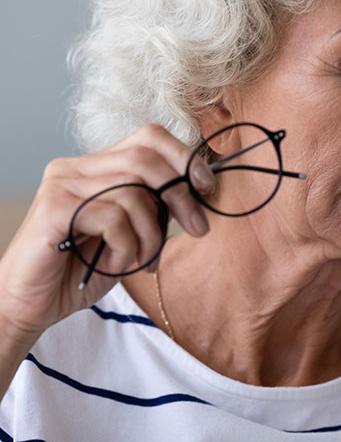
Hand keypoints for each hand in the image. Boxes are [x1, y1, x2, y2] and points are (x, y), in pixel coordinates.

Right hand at [0, 124, 213, 339]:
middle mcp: (77, 168)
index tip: (207, 186)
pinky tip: (116, 263)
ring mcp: (63, 185)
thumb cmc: (84, 267)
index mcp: (96, 167)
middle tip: (198, 228)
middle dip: (181, 196)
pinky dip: (128, 246)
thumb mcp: (132, 232)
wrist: (33, 304)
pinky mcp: (55, 209)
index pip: (148, 137)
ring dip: (152, 234)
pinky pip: (114, 217)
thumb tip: (198, 188)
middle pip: (145, 160)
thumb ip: (155, 206)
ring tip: (144, 260)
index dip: (183, 157)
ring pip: (134, 191)